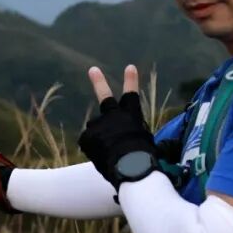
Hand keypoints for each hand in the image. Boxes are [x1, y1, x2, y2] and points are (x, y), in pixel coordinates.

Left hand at [77, 63, 157, 194]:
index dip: (130, 80)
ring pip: (96, 130)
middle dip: (99, 82)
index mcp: (132, 115)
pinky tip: (102, 159)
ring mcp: (99, 124)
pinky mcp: (87, 136)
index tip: (129, 67)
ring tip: (109, 154)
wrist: (130, 166)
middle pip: (105, 96)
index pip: (131, 94)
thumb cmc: (144, 157)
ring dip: (100, 139)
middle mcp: (114, 115)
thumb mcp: (146, 143)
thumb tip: (129, 141)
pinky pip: (88, 144)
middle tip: (93, 70)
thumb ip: (134, 135)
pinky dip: (93, 150)